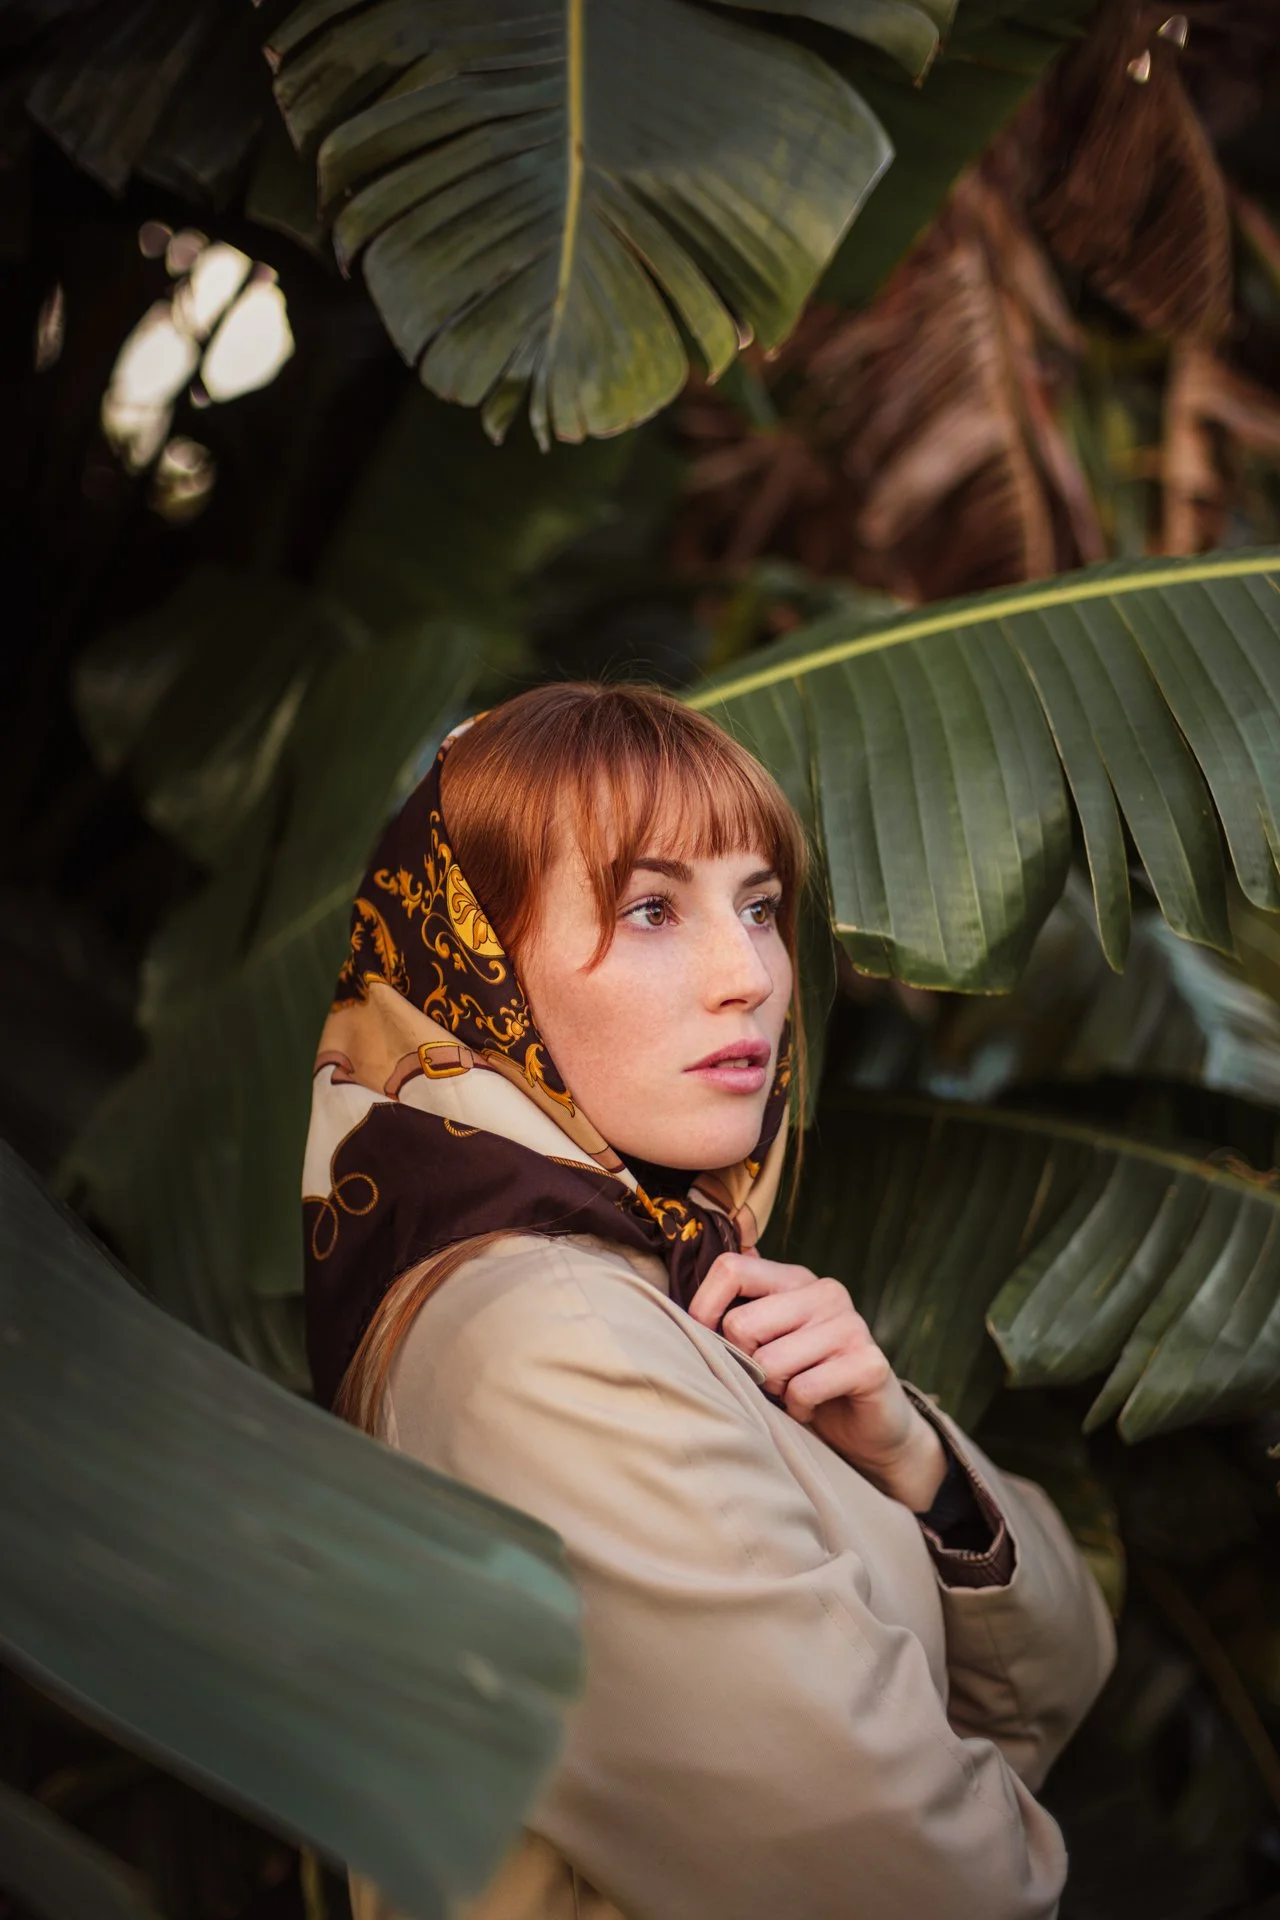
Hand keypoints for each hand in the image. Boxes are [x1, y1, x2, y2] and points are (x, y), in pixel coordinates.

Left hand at [688, 1250, 947, 1511]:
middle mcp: (825, 1292)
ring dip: (773, 1390)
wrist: (869, 1426)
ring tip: (791, 1391)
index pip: (731, 1269)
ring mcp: (850, 1325)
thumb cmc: (805, 1377)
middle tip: (767, 1378)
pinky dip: (799, 1409)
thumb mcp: (771, 1337)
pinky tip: (811, 1408)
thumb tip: (696, 1266)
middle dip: (744, 1363)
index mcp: (795, 1278)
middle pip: (741, 1324)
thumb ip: (742, 1304)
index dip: (704, 1308)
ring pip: (770, 1363)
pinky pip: (803, 1389)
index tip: (706, 1340)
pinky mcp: (868, 1363)